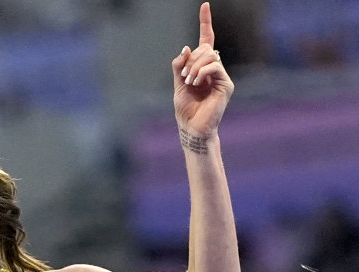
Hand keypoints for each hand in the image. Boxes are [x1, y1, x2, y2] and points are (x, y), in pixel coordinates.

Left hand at [172, 2, 233, 138]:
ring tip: (189, 82)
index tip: (204, 6)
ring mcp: (221, 76)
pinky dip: (201, 72)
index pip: (206, 40)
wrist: (192, 127)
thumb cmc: (185, 108)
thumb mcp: (177, 84)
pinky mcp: (226, 84)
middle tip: (184, 77)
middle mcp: (214, 69)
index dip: (205, 23)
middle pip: (205, 49)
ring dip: (194, 67)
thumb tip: (186, 47)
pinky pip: (215, 67)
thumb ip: (179, 66)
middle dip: (191, 60)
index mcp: (202, 67)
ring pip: (210, 56)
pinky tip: (195, 83)